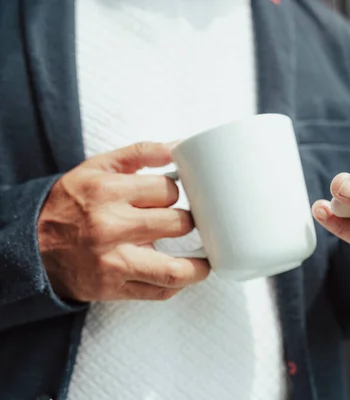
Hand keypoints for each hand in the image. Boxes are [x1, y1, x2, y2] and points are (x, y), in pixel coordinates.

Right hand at [38, 142, 209, 301]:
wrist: (31, 246)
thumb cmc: (70, 204)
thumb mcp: (97, 168)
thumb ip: (139, 153)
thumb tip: (179, 147)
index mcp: (107, 192)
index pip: (168, 190)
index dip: (177, 193)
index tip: (174, 198)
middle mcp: (109, 227)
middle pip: (177, 224)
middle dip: (187, 222)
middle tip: (186, 223)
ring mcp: (112, 263)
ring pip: (174, 269)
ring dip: (198, 267)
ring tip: (206, 261)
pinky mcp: (112, 290)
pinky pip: (158, 292)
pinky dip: (177, 285)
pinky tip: (180, 275)